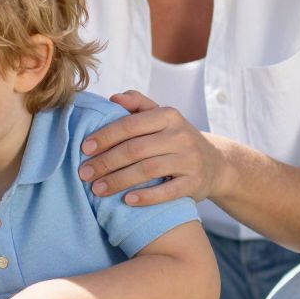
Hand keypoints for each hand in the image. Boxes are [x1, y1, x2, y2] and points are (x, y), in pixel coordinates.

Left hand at [77, 91, 233, 205]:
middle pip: (135, 149)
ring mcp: (189, 160)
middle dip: (106, 162)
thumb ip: (137, 103)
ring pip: (147, 170)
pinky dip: (146, 197)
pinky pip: (167, 191)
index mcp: (168, 115)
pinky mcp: (195, 183)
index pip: (130, 125)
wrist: (215, 164)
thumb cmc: (175, 138)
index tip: (84, 149)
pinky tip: (126, 200)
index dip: (105, 137)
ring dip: (118, 181)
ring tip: (97, 189)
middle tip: (84, 174)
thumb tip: (112, 98)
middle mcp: (180, 136)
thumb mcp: (161, 116)